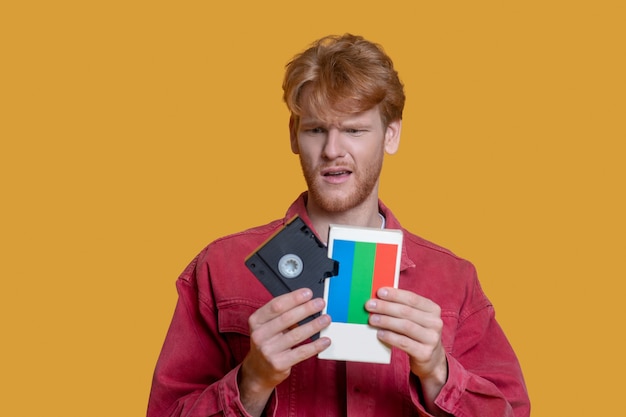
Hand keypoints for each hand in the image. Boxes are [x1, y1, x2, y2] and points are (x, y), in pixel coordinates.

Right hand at [239, 288, 330, 415]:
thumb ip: (281, 315)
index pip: (276, 305)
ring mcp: (268, 350)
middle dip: (306, 309)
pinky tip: (325, 340)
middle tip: (320, 303)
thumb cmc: (267, 343)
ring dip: (314, 325)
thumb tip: (307, 304)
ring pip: (296, 334)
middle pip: (287, 318)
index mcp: (256, 321)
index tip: (308, 293)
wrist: (258, 371)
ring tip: (326, 319)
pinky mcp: (278, 364)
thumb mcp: (266, 326)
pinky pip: (301, 352)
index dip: (294, 298)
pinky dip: (316, 345)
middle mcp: (259, 335)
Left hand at [366, 287, 448, 414]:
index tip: (379, 292)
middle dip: (385, 307)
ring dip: (386, 321)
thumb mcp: (416, 318)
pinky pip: (404, 342)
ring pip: (405, 326)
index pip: (412, 298)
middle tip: (369, 305)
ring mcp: (432, 338)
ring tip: (372, 319)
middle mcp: (435, 322)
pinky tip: (380, 333)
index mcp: (433, 309)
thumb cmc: (417, 333)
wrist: (431, 359)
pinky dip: (390, 337)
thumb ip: (402, 307)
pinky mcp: (425, 353)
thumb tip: (378, 298)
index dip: (395, 294)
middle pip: (407, 312)